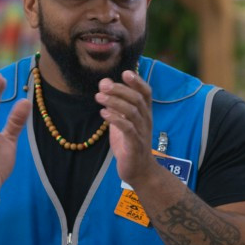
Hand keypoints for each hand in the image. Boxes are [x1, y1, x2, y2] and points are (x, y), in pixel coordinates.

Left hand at [97, 70, 157, 186]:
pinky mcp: (135, 144)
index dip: (137, 81)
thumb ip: (114, 104)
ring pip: (132, 112)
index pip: (145, 93)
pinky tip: (103, 114)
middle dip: (120, 89)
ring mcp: (142, 132)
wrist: (139, 171)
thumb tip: (104, 83)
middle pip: (136, 99)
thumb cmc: (130, 144)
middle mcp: (146, 120)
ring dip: (115, 102)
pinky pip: (128, 128)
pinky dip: (115, 119)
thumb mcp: (122, 121)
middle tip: (103, 85)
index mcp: (144, 113)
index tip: (125, 72)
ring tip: (99, 97)